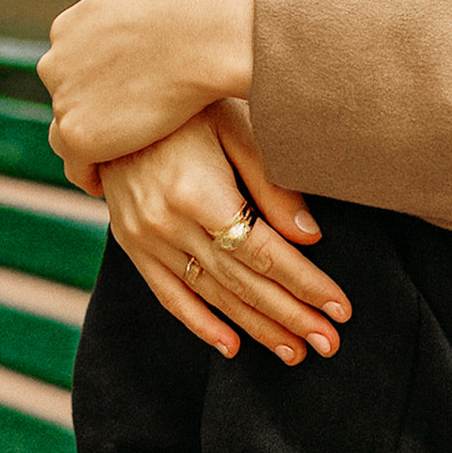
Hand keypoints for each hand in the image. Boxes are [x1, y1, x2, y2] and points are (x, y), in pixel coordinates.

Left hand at [40, 0, 256, 194]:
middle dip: (87, 116)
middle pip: (65, 100)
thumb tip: (139, 34)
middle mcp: (55, 61)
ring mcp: (62, 99)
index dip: (91, 89)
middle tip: (113, 139)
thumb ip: (124, 23)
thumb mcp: (141, 4)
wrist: (199, 38)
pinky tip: (105, 185)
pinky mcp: (76, 134)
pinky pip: (74, 166)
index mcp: (68, 27)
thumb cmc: (191, 20)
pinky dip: (87, 176)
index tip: (111, 107)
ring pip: (67, 132)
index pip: (69, 67)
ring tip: (108, 166)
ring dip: (87, 147)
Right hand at [100, 102, 350, 362]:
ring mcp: (145, 239)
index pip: (264, 253)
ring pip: (211, 296)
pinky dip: (201, 325)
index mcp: (198, 193)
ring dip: (256, 329)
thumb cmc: (187, 105)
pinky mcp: (131, 245)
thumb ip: (271, 182)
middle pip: (242, 283)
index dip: (306, 284)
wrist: (111, 100)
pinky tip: (233, 347)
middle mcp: (168, 224)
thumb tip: (310, 236)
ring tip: (295, 352)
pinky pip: (168, 296)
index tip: (340, 308)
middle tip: (329, 344)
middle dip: (290, 317)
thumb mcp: (235, 125)